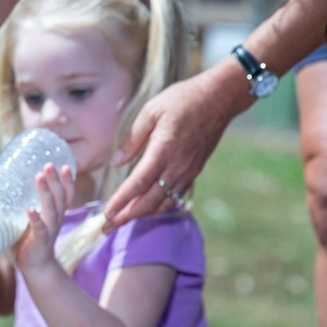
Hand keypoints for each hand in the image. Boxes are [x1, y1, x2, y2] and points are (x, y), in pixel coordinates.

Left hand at [14, 164, 72, 273]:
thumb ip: (16, 206)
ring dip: (46, 192)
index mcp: (54, 213)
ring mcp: (49, 230)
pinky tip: (30, 210)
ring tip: (39, 177)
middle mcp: (55, 219)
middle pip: (59, 196)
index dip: (66, 180)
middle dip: (55, 179)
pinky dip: (36, 219)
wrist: (36, 268)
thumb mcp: (25, 220)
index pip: (65, 194)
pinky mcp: (40, 241)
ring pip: (51, 208)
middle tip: (48, 165)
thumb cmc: (27, 241)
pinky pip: (40, 229)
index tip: (64, 165)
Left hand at [102, 62, 251, 231]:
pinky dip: (159, 208)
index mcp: (163, 150)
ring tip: (122, 221)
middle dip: (126, 217)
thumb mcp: (151, 111)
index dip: (121, 201)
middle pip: (149, 202)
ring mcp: (187, 172)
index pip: (138, 183)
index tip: (106, 213)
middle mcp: (176, 166)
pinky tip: (146, 210)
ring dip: (141, 216)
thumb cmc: (183, 100)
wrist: (219, 99)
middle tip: (107, 226)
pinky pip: (175, 198)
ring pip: (163, 204)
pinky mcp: (194, 172)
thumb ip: (132, 138)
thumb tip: (117, 162)